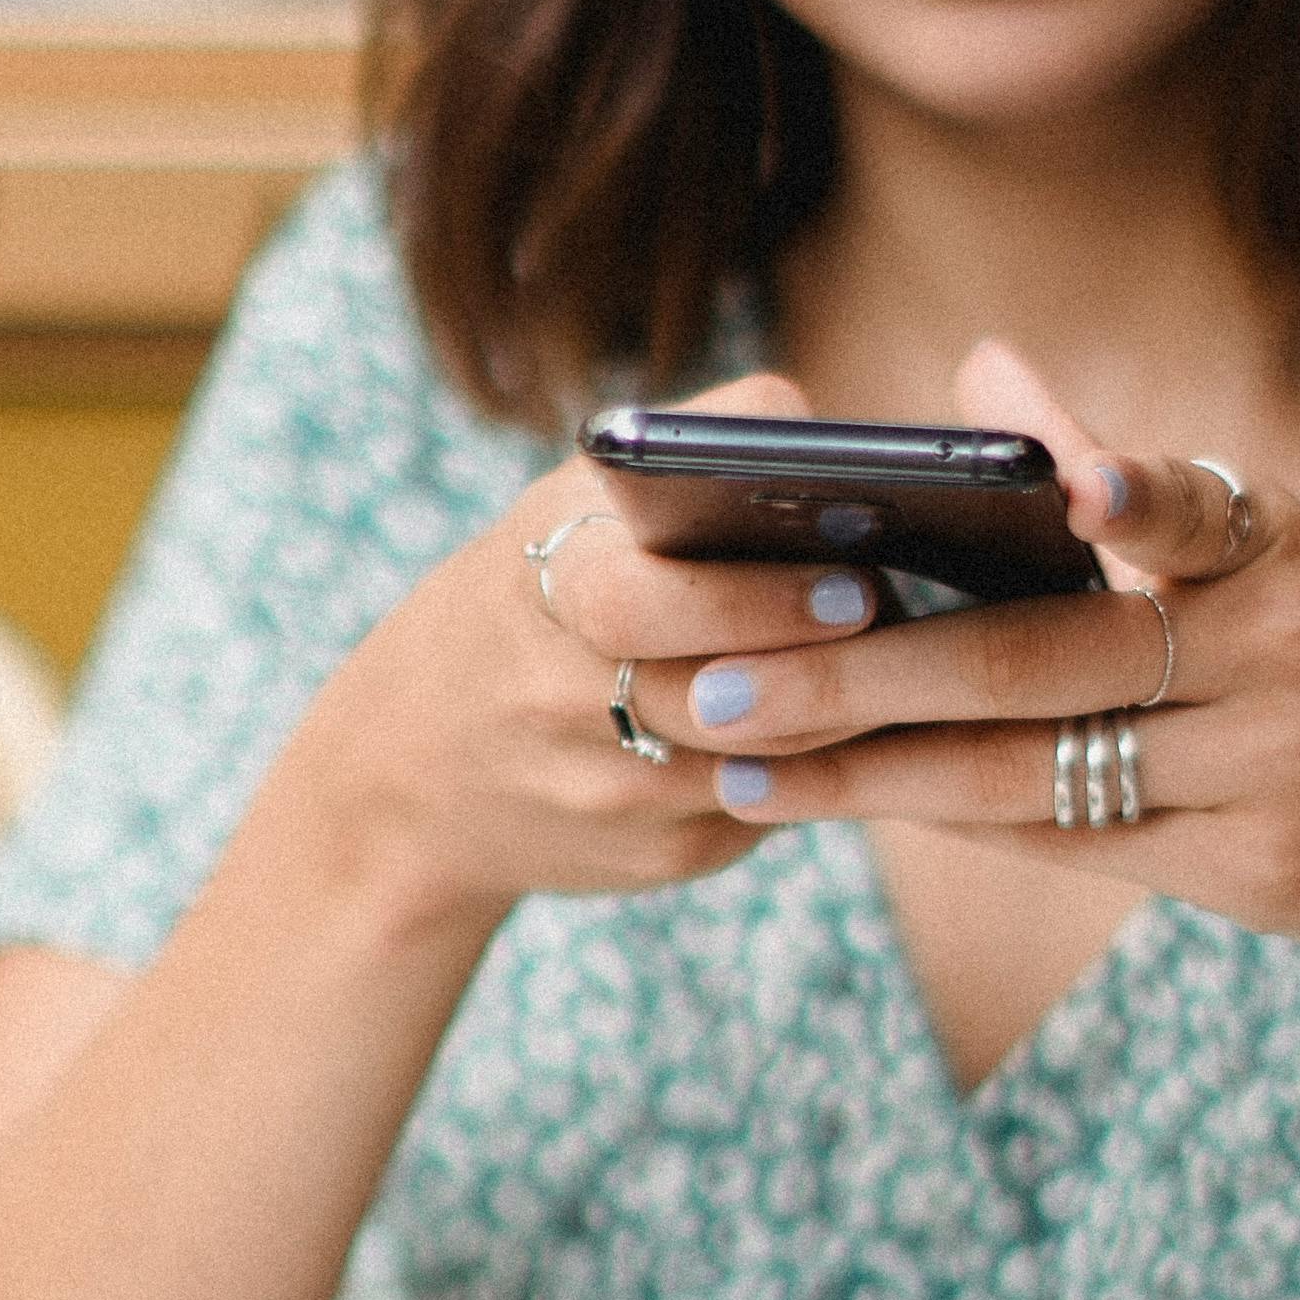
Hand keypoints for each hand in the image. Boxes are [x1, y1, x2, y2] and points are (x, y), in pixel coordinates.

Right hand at [264, 373, 888, 937]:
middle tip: (879, 617)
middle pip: (718, 699)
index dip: (752, 599)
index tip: (848, 581)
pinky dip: (815, 762)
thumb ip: (688, 453)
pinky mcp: (658, 859)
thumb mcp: (566, 508)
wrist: (412, 773)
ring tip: (887, 657)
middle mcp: (563, 701)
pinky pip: (769, 807)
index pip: (643, 601)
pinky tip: (837, 723)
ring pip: (766, 762)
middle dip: (808, 664)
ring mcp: (609, 795)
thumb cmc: (531, 602)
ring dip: (837, 713)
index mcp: (541, 590)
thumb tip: (831, 440)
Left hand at [668, 343, 1299, 1004]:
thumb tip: (986, 366)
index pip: (1167, 501)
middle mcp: (1272, 645)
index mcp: (1272, 544)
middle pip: (1033, 657)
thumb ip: (1124, 473)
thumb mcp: (1285, 557)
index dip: (1106, 484)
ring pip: (1028, 768)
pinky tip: (845, 802)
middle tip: (711, 675)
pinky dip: (952, 818)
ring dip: (864, 768)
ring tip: (733, 761)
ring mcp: (1265, 764)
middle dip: (855, 666)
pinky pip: (1070, 842)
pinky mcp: (1254, 867)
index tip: (1038, 481)